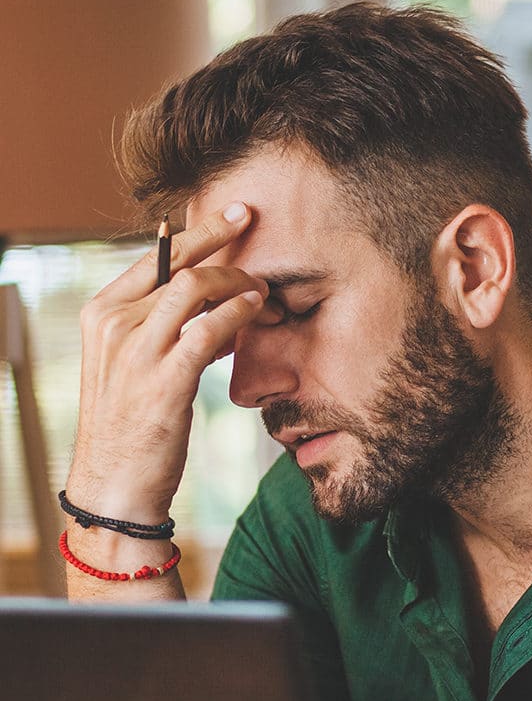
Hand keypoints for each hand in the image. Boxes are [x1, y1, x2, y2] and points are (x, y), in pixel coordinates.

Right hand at [66, 201, 266, 522]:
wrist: (115, 484)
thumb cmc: (130, 422)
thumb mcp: (135, 362)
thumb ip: (166, 325)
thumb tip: (218, 299)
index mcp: (101, 313)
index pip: (154, 257)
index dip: (198, 232)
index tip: (232, 216)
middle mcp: (113, 324)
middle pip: (178, 264)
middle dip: (221, 240)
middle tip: (253, 228)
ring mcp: (136, 352)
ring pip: (194, 288)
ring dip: (236, 281)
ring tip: (262, 288)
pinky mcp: (164, 381)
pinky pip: (208, 330)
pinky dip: (238, 313)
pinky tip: (256, 309)